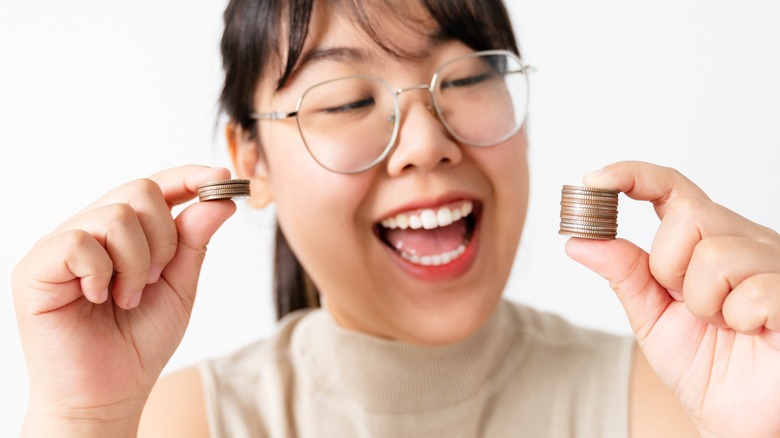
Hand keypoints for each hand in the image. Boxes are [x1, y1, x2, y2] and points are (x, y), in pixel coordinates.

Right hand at [12, 165, 235, 434]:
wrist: (108, 394)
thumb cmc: (138, 342)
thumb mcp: (179, 286)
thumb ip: (194, 241)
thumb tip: (219, 199)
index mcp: (121, 233)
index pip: (154, 186)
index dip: (188, 176)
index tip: (224, 178)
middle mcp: (89, 229)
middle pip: (140, 191)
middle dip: (165, 238)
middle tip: (156, 279)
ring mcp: (60, 245)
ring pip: (117, 215)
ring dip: (138, 263)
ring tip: (127, 297)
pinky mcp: (36, 267)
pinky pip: (80, 242)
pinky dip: (102, 273)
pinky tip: (99, 298)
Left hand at [566, 161, 779, 437]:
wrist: (739, 419)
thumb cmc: (706, 366)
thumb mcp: (651, 317)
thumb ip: (623, 274)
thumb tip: (579, 241)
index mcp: (707, 241)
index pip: (672, 189)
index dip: (633, 176)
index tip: (594, 181)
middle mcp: (744, 242)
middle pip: (688, 216)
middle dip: (670, 267)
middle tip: (687, 303)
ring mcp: (774, 264)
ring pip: (716, 255)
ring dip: (704, 303)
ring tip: (722, 324)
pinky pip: (752, 292)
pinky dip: (738, 319)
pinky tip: (750, 331)